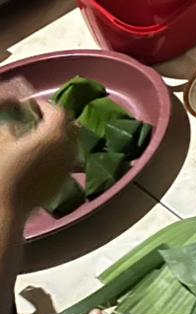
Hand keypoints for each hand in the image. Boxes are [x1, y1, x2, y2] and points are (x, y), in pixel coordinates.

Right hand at [0, 84, 73, 216]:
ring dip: (59, 136)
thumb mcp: (2, 143)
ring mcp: (68, 165)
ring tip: (41, 138)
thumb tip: (14, 124)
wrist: (5, 207)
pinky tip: (42, 157)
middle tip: (38, 120)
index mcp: (54, 134)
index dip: (45, 106)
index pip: (58, 111)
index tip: (31, 106)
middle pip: (70, 125)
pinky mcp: (64, 179)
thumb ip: (11, 128)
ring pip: (71, 143)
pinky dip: (58, 153)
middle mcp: (68, 147)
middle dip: (56, 120)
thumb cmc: (1, 172)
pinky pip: (66, 159)